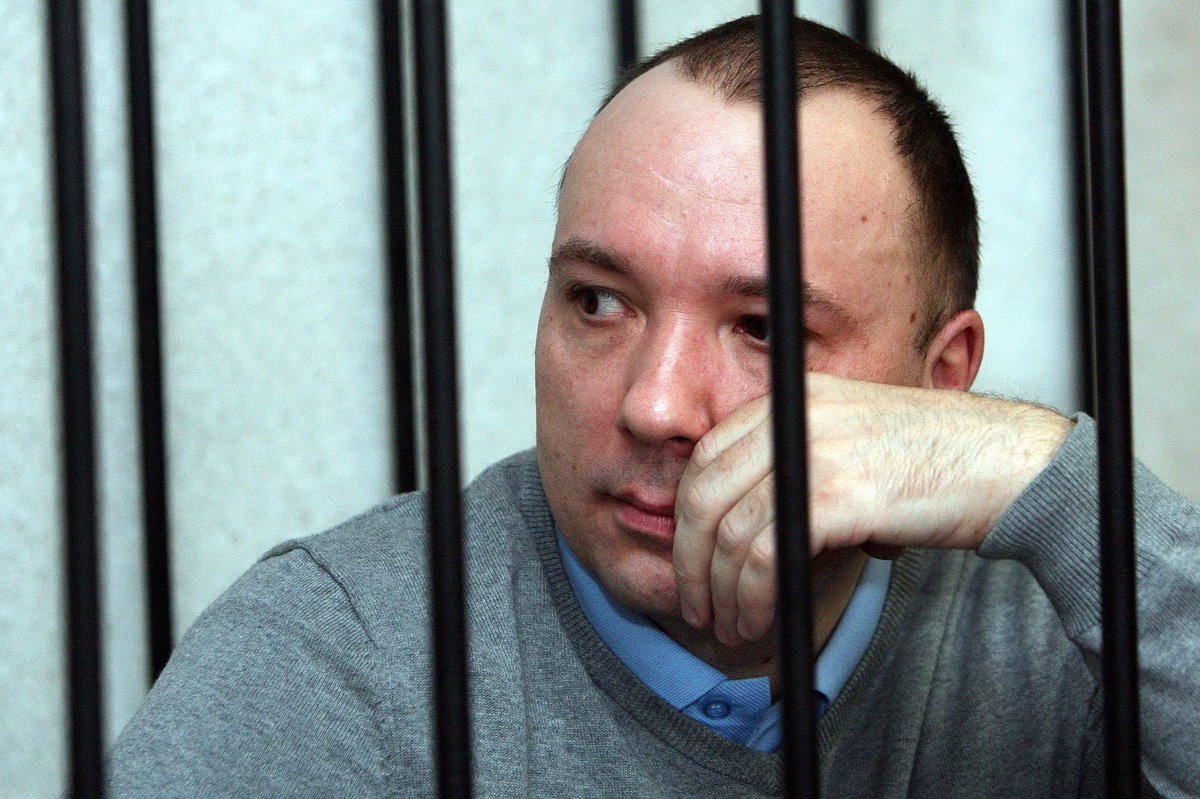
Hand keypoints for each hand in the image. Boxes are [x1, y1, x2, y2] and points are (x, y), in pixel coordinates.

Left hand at [672, 372, 1071, 645]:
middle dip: (691, 558)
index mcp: (794, 399)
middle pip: (705, 492)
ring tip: (730, 626)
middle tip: (697, 604)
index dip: (691, 516)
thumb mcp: (852, 443)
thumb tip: (750, 533)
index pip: (709, 457)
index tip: (693, 560)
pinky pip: (766, 555)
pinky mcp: (837, 496)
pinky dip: (754, 597)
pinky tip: (761, 620)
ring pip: (731, 531)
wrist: (1008, 462)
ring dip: (722, 592)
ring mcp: (813, 453)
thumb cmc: (940, 460)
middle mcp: (795, 416)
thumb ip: (799, 467)